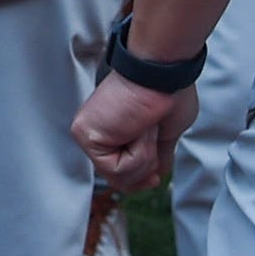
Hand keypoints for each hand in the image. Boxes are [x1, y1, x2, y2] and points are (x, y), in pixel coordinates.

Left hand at [74, 74, 195, 192]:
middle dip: (145, 166)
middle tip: (153, 137)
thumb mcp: (167, 133)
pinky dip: (138, 153)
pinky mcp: (85, 135)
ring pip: (120, 176)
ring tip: (148, 127)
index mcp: (113, 129)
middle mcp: (97, 131)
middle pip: (119, 178)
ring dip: (145, 156)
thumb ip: (158, 155)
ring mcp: (89, 133)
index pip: (119, 171)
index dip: (139, 181)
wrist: (164, 74)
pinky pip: (116, 168)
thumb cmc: (169, 91)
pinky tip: (140, 129)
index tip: (154, 180)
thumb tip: (157, 174)